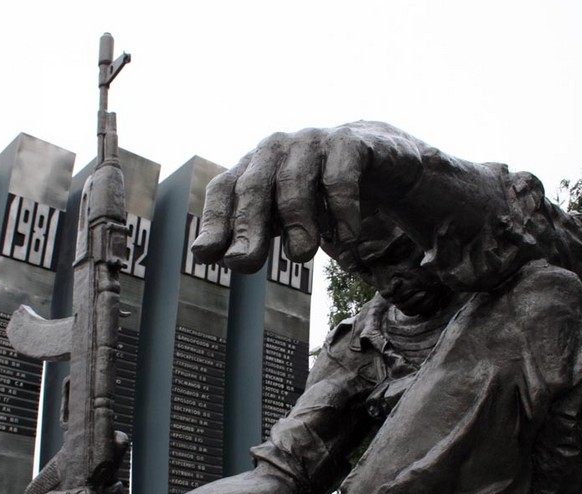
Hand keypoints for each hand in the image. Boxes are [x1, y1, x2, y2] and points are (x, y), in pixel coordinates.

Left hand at [191, 121, 511, 286]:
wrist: (380, 162)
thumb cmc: (320, 196)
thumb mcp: (281, 219)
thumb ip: (247, 235)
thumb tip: (201, 255)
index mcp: (253, 167)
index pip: (224, 191)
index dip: (214, 222)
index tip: (206, 256)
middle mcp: (276, 149)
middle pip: (254, 188)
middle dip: (247, 228)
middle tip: (244, 264)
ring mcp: (312, 142)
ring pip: (295, 182)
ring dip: (296, 222)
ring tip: (301, 256)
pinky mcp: (351, 142)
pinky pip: (341, 175)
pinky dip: (342, 208)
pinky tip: (349, 236)